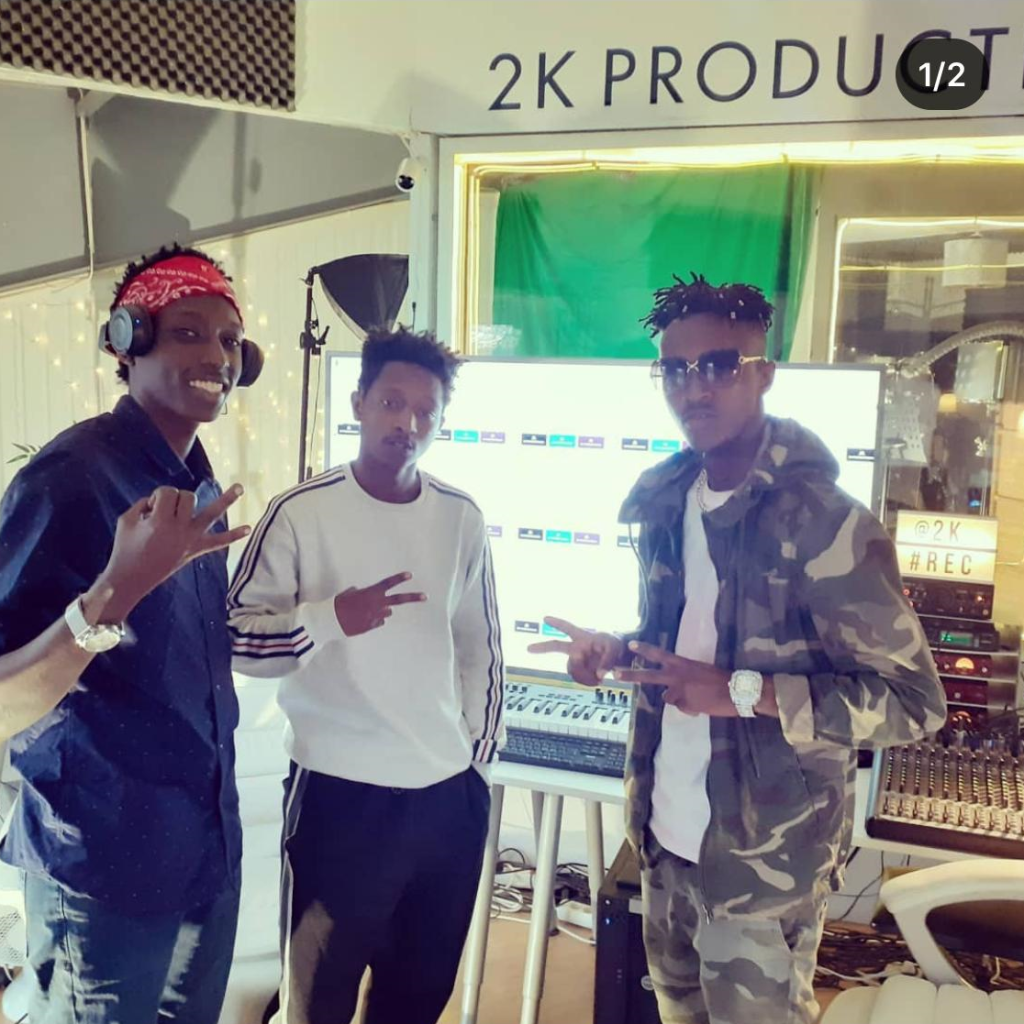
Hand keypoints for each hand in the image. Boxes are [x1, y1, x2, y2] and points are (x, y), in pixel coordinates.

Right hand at [87, 484, 250, 622]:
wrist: (131, 579)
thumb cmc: (125, 547)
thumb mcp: (126, 519)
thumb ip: (143, 503)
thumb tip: (160, 500)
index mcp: (159, 521)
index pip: (168, 492)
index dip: (158, 496)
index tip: (149, 509)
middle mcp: (179, 529)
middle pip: (188, 497)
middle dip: (177, 497)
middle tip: (163, 513)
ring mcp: (190, 540)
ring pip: (211, 514)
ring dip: (227, 499)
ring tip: (241, 487)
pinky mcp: (195, 550)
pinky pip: (218, 543)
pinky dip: (233, 536)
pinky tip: (248, 529)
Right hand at [334, 571, 425, 636]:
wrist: (330, 621)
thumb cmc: (338, 604)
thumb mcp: (349, 594)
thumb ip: (360, 592)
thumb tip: (362, 592)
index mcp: (371, 593)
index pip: (388, 584)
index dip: (399, 579)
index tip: (410, 575)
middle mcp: (376, 604)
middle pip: (398, 600)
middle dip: (413, 597)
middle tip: (425, 596)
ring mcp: (376, 616)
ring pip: (386, 612)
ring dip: (381, 611)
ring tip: (364, 611)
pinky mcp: (372, 626)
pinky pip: (378, 621)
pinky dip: (372, 620)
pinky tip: (360, 620)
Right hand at [526, 616, 624, 686]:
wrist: (618, 657)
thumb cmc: (615, 645)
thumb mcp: (614, 649)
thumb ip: (607, 660)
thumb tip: (598, 674)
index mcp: (583, 637)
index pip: (568, 628)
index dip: (557, 623)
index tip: (545, 619)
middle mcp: (576, 647)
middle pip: (556, 646)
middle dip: (542, 647)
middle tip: (529, 648)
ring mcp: (576, 659)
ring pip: (571, 670)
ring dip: (584, 676)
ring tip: (599, 679)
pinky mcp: (580, 671)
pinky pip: (578, 679)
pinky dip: (587, 682)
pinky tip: (597, 681)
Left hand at [614, 641, 735, 715]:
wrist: (738, 691)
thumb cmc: (722, 679)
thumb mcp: (700, 672)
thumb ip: (685, 678)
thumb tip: (676, 691)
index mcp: (683, 663)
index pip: (660, 655)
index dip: (645, 649)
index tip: (631, 644)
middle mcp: (677, 676)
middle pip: (649, 676)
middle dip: (631, 675)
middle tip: (615, 674)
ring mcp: (679, 691)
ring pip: (669, 698)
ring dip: (680, 699)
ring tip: (698, 697)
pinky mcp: (685, 704)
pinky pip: (683, 708)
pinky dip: (691, 708)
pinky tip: (703, 705)